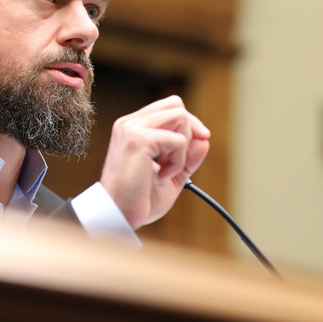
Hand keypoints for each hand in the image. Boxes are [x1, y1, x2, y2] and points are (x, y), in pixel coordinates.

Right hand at [99, 95, 209, 229]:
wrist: (119, 216)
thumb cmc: (139, 199)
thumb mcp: (172, 174)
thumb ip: (188, 155)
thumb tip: (204, 138)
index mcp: (133, 127)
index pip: (169, 107)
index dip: (188, 124)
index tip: (195, 147)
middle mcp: (130, 123)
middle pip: (176, 105)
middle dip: (190, 132)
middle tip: (181, 161)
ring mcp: (132, 128)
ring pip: (180, 116)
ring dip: (184, 148)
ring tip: (168, 170)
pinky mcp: (138, 139)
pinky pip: (178, 141)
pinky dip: (178, 162)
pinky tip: (162, 177)